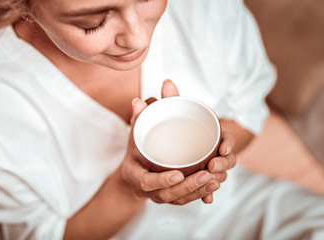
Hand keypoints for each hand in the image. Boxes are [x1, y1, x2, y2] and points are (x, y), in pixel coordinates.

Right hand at [120, 80, 224, 204]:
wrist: (134, 169)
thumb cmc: (136, 147)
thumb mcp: (136, 131)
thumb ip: (140, 115)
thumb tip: (139, 100)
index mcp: (134, 173)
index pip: (146, 182)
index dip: (161, 180)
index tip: (178, 174)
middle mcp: (147, 189)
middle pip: (167, 194)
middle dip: (188, 186)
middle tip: (206, 173)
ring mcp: (159, 195)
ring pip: (179, 199)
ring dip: (198, 191)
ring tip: (216, 179)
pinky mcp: (171, 196)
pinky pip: (185, 199)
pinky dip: (200, 194)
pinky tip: (214, 185)